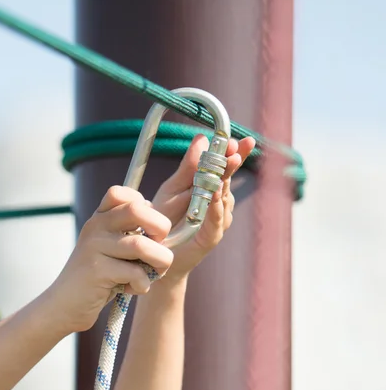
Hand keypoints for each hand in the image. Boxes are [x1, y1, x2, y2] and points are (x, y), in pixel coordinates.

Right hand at [46, 186, 174, 334]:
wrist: (64, 305)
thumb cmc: (98, 277)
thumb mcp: (110, 247)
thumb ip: (130, 231)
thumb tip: (162, 224)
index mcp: (100, 217)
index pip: (121, 193)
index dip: (145, 206)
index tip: (148, 227)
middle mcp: (95, 226)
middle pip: (137, 210)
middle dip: (161, 228)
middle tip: (158, 247)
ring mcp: (94, 247)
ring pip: (142, 245)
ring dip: (159, 263)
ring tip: (151, 273)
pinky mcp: (97, 271)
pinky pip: (136, 273)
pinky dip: (143, 284)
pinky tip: (133, 289)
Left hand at [152, 134, 255, 278]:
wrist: (153, 252)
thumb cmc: (165, 218)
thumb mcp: (173, 187)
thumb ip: (188, 166)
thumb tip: (202, 138)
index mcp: (209, 188)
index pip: (223, 167)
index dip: (230, 153)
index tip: (232, 139)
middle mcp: (218, 203)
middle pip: (228, 180)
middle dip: (233, 162)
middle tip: (237, 147)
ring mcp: (216, 221)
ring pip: (225, 199)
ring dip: (226, 182)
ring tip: (228, 163)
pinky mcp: (210, 237)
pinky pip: (216, 221)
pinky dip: (216, 207)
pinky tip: (216, 194)